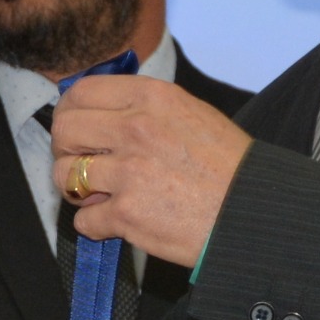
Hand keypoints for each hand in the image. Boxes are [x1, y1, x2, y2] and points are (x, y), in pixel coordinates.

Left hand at [48, 74, 256, 266]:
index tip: (74, 128)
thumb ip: (145, 109)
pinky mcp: (127, 214)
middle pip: (64, 131)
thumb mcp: (192, 113)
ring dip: (77, 190)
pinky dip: (95, 226)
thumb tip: (103, 115)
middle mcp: (135, 128)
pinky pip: (84, 221)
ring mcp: (128, 172)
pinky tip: (117, 222)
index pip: (81, 92)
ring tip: (100, 196)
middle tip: (82, 165)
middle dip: (66, 151)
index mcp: (151, 98)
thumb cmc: (230, 167)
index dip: (69, 112)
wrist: (254, 211)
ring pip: (65, 175)